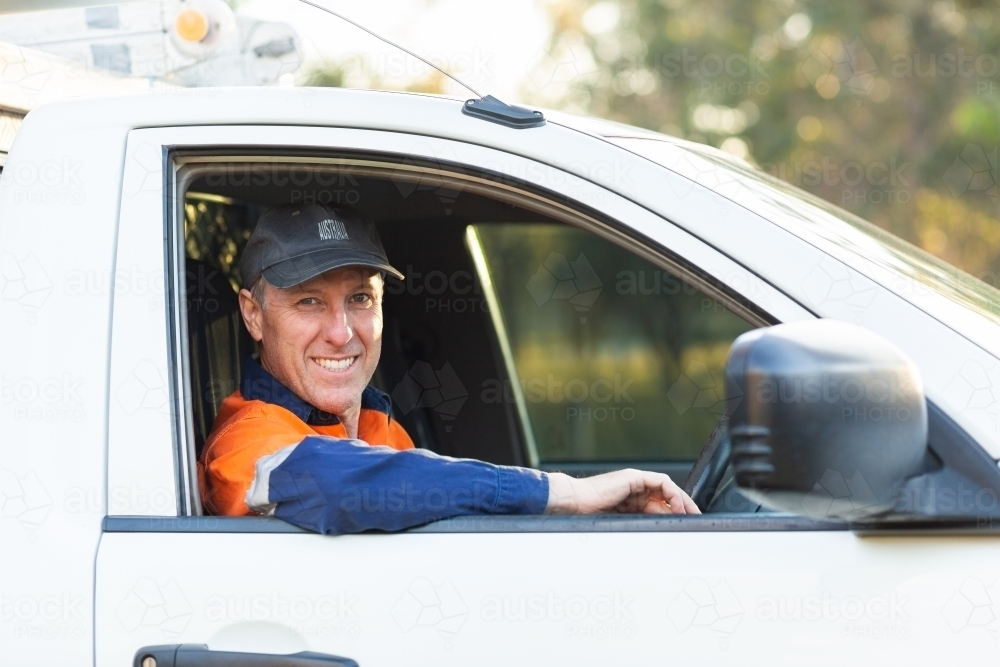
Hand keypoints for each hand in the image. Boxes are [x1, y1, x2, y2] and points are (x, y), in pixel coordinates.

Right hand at [545, 469, 700, 514]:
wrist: (574, 504)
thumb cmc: (588, 517)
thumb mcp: (621, 524)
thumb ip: (638, 525)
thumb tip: (658, 537)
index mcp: (629, 500)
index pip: (659, 505)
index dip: (674, 514)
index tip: (686, 526)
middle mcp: (633, 489)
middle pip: (666, 496)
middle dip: (683, 508)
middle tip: (696, 521)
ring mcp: (634, 481)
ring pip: (667, 488)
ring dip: (681, 501)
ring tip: (690, 515)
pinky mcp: (633, 477)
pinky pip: (661, 482)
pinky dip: (672, 494)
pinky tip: (676, 507)